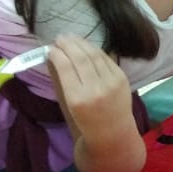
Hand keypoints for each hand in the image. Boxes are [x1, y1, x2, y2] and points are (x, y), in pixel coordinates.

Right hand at [48, 35, 133, 149]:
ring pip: (94, 55)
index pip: (65, 68)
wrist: (114, 134)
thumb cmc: (85, 122)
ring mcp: (111, 83)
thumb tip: (52, 56)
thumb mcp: (68, 105)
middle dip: (68, 45)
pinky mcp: (122, 78)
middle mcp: (95, 89)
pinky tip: (86, 46)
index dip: (57, 54)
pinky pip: (106, 59)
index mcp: (78, 99)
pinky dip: (95, 50)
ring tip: (71, 37)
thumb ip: (60, 81)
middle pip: (80, 58)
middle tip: (60, 38)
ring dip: (81, 43)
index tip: (50, 48)